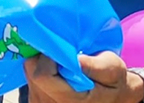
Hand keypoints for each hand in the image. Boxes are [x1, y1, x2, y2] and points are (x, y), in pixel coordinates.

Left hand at [24, 52, 143, 102]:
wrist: (115, 98)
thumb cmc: (114, 82)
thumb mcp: (113, 70)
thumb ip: (94, 66)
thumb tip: (74, 57)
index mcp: (67, 100)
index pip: (42, 75)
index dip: (49, 56)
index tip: (63, 46)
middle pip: (31, 71)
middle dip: (45, 55)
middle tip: (63, 48)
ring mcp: (41, 102)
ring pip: (29, 72)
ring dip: (43, 61)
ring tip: (63, 58)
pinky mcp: (37, 99)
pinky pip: (30, 76)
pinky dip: (42, 67)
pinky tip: (58, 67)